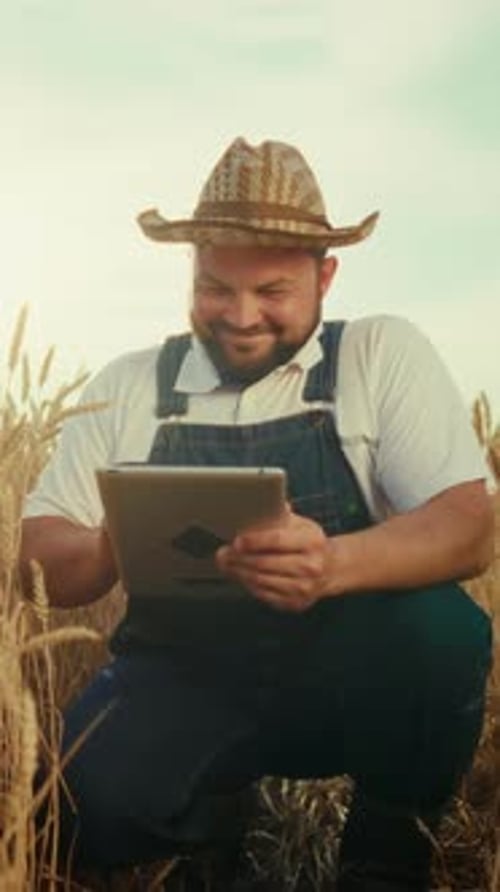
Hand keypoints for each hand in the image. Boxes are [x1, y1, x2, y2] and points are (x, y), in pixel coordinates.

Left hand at [216, 505, 331, 612]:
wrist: (332, 569)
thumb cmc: (309, 542)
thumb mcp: (301, 524)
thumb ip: (280, 516)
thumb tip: (256, 504)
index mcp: (312, 541)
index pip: (277, 540)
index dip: (254, 541)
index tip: (236, 541)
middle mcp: (312, 567)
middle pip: (265, 563)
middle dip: (239, 559)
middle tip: (222, 554)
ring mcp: (304, 588)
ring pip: (261, 581)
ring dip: (239, 573)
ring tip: (226, 564)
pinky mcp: (296, 603)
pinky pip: (264, 595)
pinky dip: (248, 585)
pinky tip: (240, 576)